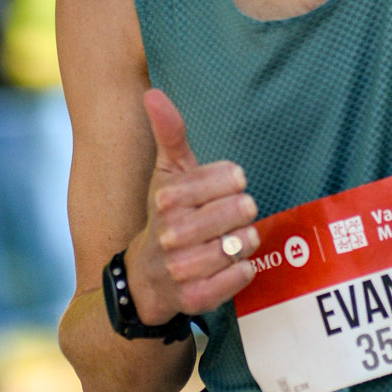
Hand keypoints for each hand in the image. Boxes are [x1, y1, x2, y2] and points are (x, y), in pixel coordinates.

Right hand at [124, 89, 259, 321]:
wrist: (144, 280)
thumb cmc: (165, 218)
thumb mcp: (167, 176)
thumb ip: (168, 135)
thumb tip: (152, 93)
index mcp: (167, 198)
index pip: (229, 177)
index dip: (236, 181)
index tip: (231, 185)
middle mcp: (170, 233)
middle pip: (239, 211)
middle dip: (244, 212)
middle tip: (238, 214)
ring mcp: (181, 268)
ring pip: (240, 245)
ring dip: (246, 241)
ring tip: (237, 238)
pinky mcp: (194, 298)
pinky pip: (237, 278)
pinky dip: (242, 271)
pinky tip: (234, 264)